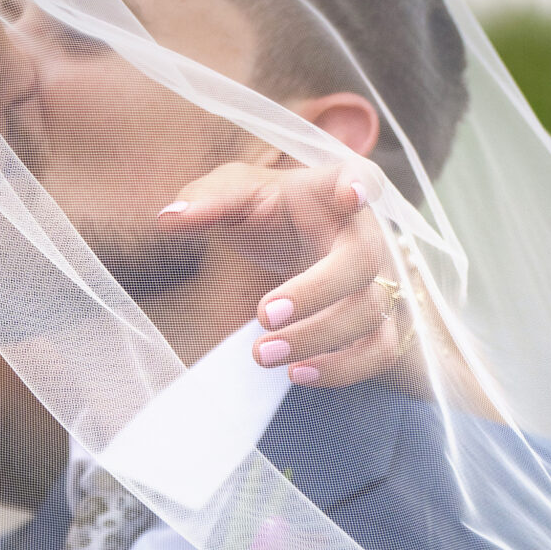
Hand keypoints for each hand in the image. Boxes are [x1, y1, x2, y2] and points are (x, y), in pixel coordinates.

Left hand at [158, 159, 412, 387]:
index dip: (363, 184)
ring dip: (318, 338)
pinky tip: (297, 375)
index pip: (360, 174)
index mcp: (335, 187)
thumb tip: (169, 220)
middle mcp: (367, 231)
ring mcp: (381, 278)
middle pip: (363, 260)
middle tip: (264, 315)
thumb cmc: (270, 212)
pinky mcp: (381, 321)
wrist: (296, 242)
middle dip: (316, 291)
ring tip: (263, 355)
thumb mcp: (236, 196)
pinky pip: (380, 350)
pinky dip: (343, 368)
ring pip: (371, 311)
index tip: (355, 192)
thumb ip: (206, 201)